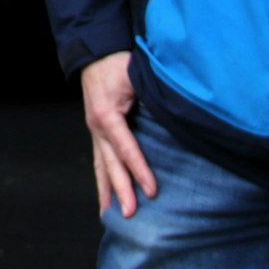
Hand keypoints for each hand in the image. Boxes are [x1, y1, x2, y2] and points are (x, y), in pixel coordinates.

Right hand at [81, 51, 155, 217]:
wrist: (95, 53)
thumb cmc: (117, 63)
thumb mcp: (136, 76)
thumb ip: (152, 97)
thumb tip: (175, 116)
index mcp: (107, 114)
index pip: (127, 149)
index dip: (140, 171)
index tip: (152, 191)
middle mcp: (97, 126)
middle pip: (110, 164)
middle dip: (121, 191)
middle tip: (130, 215)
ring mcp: (94, 130)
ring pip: (101, 166)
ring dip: (107, 191)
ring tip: (110, 216)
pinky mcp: (97, 131)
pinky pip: (99, 160)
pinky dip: (102, 180)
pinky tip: (106, 195)